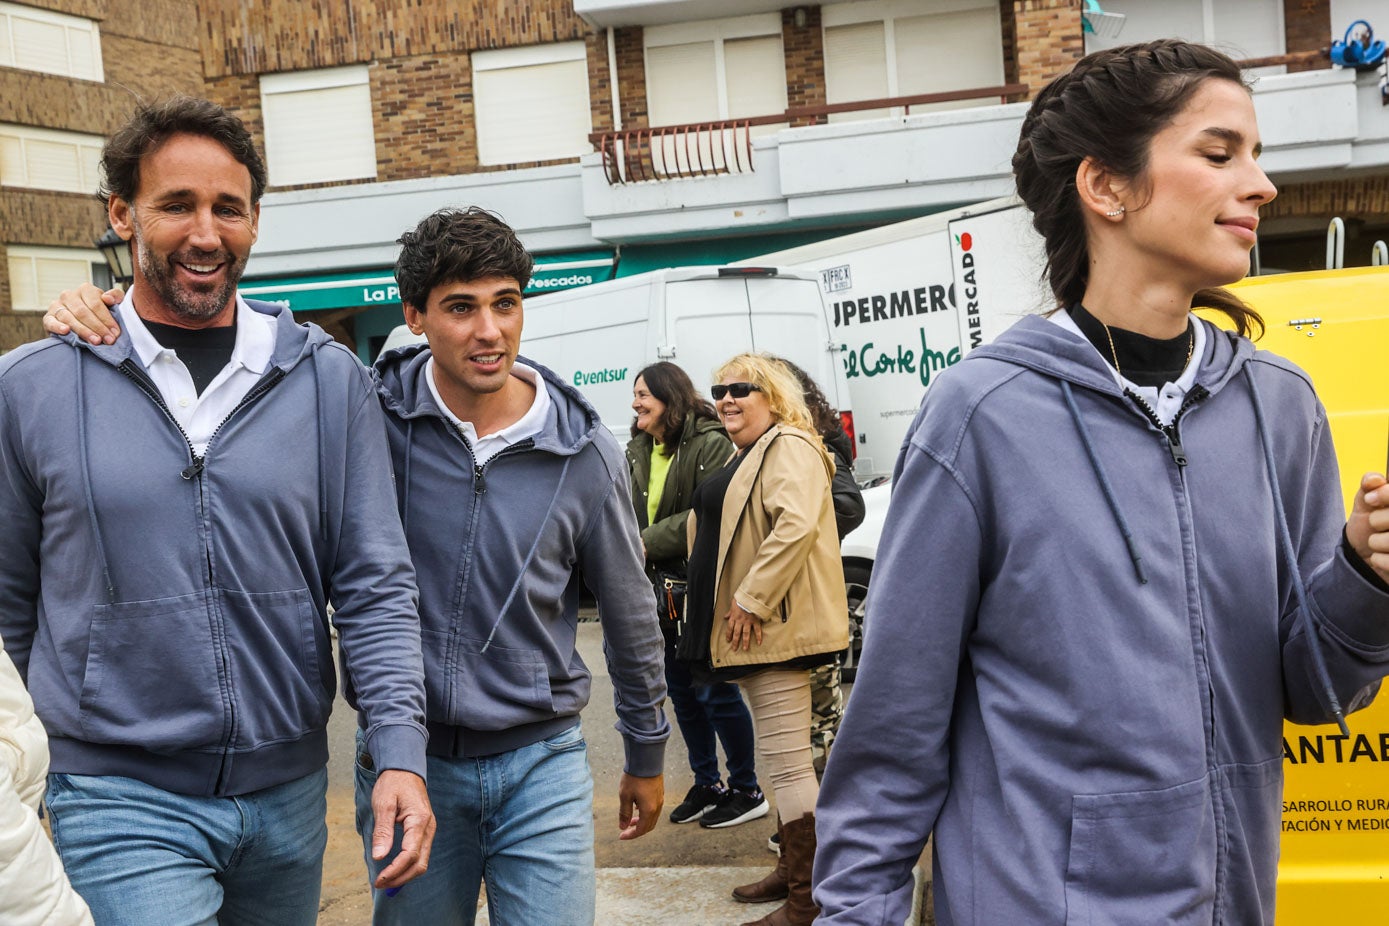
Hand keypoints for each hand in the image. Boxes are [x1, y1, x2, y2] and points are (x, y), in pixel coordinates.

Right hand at [43, 284, 122, 344]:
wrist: (83, 321)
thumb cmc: (100, 311)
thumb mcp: (112, 302)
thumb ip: (115, 296)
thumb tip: (108, 298)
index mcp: (85, 289)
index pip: (96, 304)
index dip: (106, 319)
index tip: (115, 332)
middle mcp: (69, 295)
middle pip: (83, 312)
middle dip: (98, 327)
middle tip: (108, 340)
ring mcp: (57, 305)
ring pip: (69, 318)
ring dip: (83, 331)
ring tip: (96, 341)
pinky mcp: (48, 317)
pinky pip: (51, 321)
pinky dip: (58, 326)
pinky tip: (66, 331)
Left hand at [370, 769, 436, 889]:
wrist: (405, 769)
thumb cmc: (393, 784)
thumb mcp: (383, 804)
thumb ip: (382, 831)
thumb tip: (378, 856)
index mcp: (419, 820)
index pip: (410, 854)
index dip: (394, 870)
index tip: (379, 879)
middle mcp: (428, 828)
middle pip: (420, 864)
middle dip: (400, 878)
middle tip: (380, 884)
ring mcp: (428, 830)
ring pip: (422, 862)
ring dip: (404, 875)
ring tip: (385, 880)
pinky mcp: (424, 831)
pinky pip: (420, 854)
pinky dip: (408, 866)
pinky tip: (394, 870)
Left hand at [618, 772, 663, 840]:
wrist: (646, 760)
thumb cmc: (634, 777)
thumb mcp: (625, 796)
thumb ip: (624, 813)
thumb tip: (622, 827)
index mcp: (648, 810)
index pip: (641, 830)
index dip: (631, 835)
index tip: (621, 836)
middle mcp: (657, 807)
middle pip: (649, 826)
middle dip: (637, 830)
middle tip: (625, 829)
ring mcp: (660, 799)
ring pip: (652, 818)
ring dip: (641, 821)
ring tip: (630, 819)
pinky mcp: (659, 793)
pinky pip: (654, 809)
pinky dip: (646, 813)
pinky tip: (637, 807)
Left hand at [724, 601, 762, 650]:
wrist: (750, 596)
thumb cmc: (741, 598)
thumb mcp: (733, 604)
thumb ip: (730, 612)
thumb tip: (725, 616)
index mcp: (734, 617)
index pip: (730, 628)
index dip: (728, 635)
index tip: (728, 640)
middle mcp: (740, 621)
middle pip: (736, 633)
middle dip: (735, 642)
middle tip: (734, 649)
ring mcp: (748, 621)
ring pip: (746, 633)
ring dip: (745, 642)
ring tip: (745, 648)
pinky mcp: (756, 620)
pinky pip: (757, 630)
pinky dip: (759, 636)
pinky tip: (759, 642)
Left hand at [1347, 472, 1388, 584]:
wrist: (1365, 557)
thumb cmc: (1370, 527)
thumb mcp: (1366, 504)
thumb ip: (1369, 487)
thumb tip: (1373, 479)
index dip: (1385, 494)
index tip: (1369, 499)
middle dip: (1377, 519)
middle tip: (1375, 524)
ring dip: (1376, 541)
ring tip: (1378, 542)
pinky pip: (1388, 561)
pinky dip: (1378, 559)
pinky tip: (1380, 557)